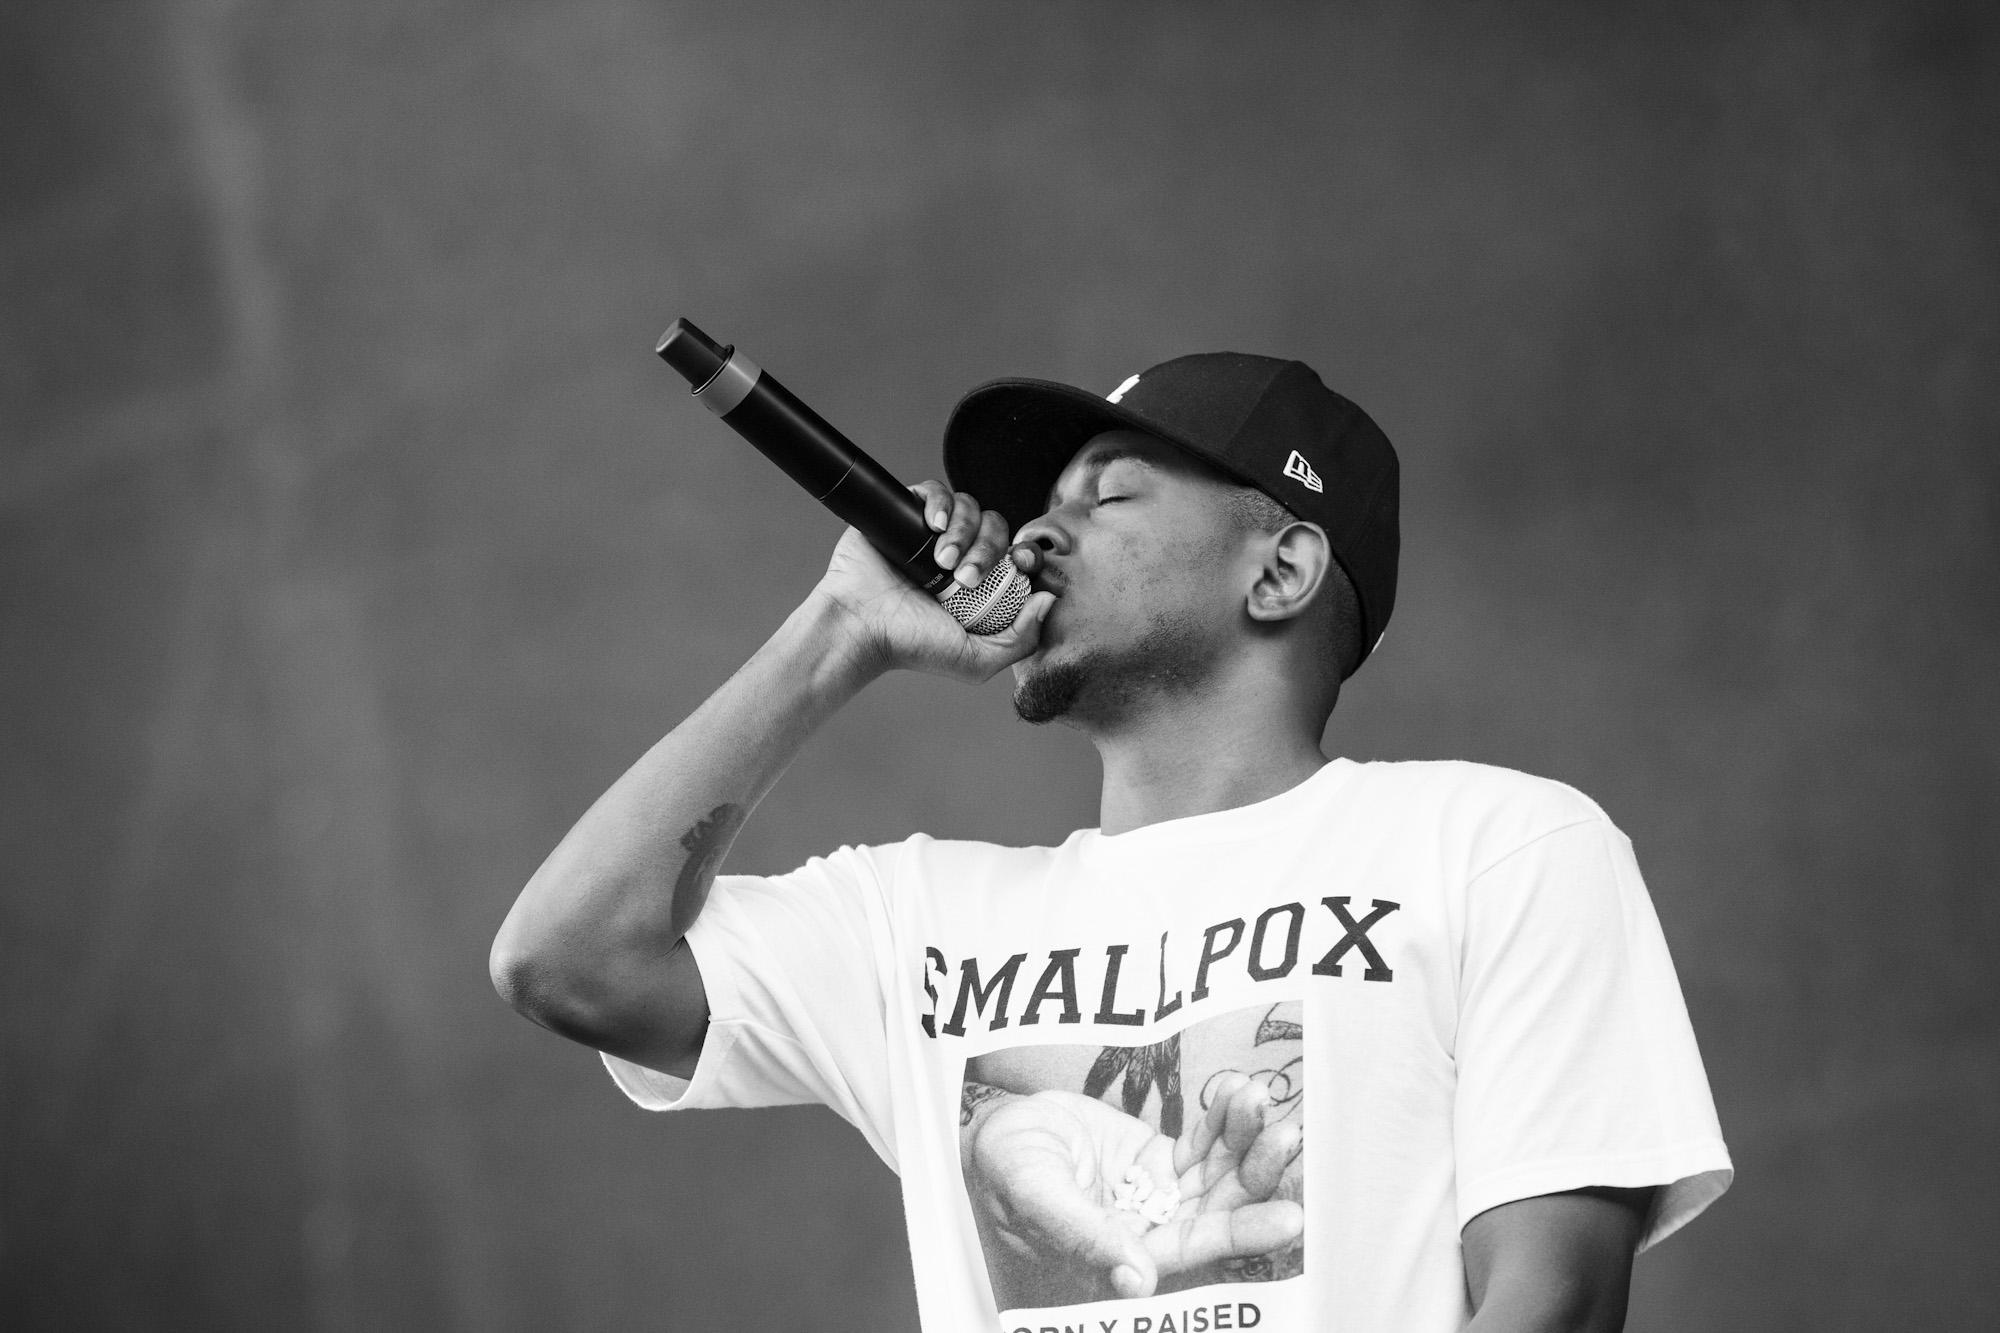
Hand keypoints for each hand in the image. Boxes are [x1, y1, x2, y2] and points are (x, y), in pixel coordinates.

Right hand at [809, 482, 1052, 682]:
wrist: (861, 627)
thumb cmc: (911, 647)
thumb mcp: (976, 660)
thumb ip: (1021, 640)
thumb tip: (1048, 600)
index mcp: (980, 584)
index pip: (1014, 554)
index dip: (1022, 554)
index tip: (1015, 567)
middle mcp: (959, 555)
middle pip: (995, 527)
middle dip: (987, 549)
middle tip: (965, 577)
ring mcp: (931, 534)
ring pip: (969, 507)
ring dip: (963, 532)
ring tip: (941, 561)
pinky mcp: (905, 514)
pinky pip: (934, 489)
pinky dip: (940, 502)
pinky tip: (933, 524)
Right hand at [963, 1076, 1303, 1309]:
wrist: (993, 1133)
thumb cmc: (1002, 1171)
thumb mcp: (1036, 1196)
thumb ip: (1084, 1236)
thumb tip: (1138, 1282)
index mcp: (1127, 1253)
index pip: (1198, 1248)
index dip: (1245, 1232)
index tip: (1291, 1215)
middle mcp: (1153, 1230)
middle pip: (1222, 1206)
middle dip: (1257, 1172)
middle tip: (1285, 1135)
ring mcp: (1160, 1192)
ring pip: (1220, 1171)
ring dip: (1246, 1137)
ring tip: (1258, 1098)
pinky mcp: (1159, 1158)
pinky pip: (1203, 1141)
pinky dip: (1224, 1117)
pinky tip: (1238, 1090)